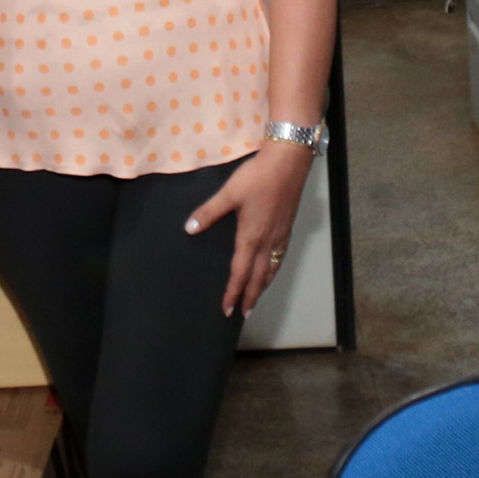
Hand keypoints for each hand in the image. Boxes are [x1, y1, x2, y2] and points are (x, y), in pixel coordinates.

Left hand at [185, 141, 314, 317]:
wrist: (289, 163)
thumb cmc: (257, 177)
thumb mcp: (229, 193)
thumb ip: (209, 212)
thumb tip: (189, 229)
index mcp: (251, 237)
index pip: (240, 273)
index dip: (233, 292)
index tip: (227, 310)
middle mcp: (267, 242)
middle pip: (258, 278)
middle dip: (250, 297)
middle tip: (244, 314)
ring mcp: (280, 236)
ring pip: (271, 270)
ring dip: (262, 286)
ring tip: (256, 298)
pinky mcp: (287, 228)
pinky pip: (280, 259)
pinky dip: (273, 271)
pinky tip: (271, 269)